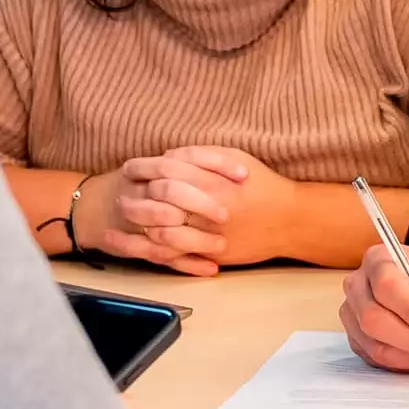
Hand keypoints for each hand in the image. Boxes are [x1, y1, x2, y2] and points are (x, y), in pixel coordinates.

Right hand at [72, 156, 227, 276]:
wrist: (92, 208)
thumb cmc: (137, 186)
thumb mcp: (157, 167)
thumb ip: (189, 162)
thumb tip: (238, 167)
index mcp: (146, 167)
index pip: (184, 157)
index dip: (216, 164)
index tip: (244, 174)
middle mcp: (138, 191)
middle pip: (169, 192)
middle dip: (201, 203)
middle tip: (227, 214)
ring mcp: (134, 221)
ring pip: (164, 232)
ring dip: (196, 239)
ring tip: (222, 245)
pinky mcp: (133, 246)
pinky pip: (161, 257)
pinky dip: (187, 265)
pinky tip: (211, 269)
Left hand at [101, 145, 302, 272]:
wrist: (289, 219)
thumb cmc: (262, 184)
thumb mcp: (234, 156)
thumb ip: (200, 154)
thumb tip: (166, 155)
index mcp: (210, 179)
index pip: (163, 172)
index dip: (141, 172)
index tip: (128, 173)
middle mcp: (206, 207)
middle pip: (157, 202)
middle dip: (134, 202)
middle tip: (120, 201)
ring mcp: (209, 233)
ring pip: (162, 231)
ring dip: (141, 227)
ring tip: (130, 224)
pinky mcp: (213, 253)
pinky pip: (178, 254)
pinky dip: (159, 248)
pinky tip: (147, 242)